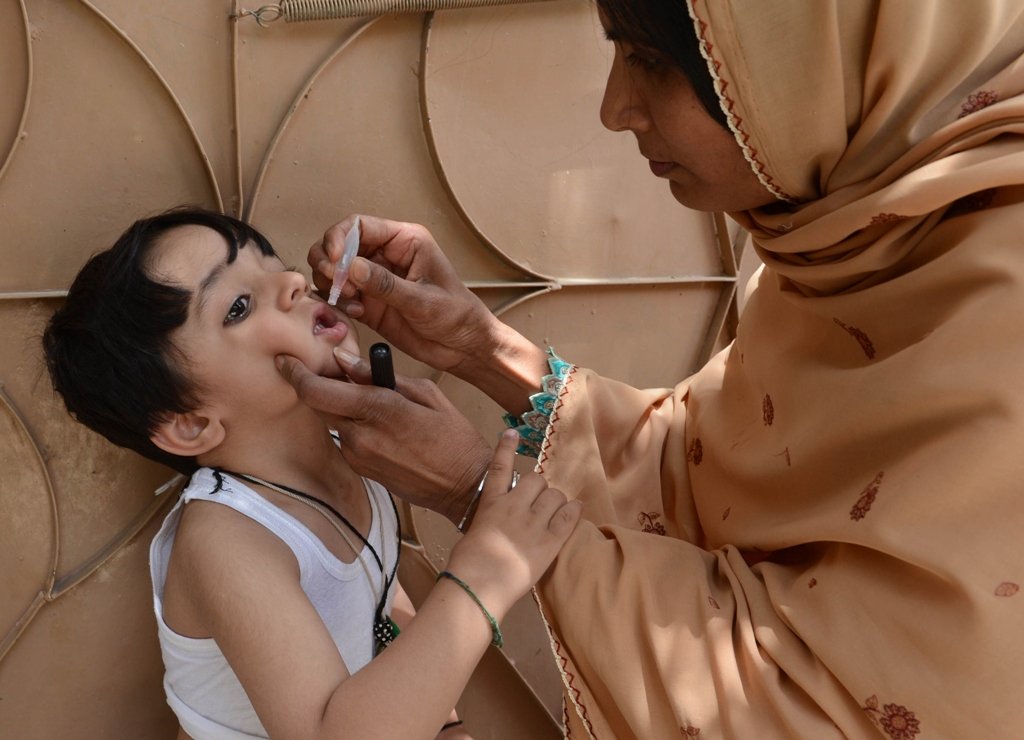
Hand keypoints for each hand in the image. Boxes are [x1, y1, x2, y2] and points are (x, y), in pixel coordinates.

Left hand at [277, 353, 491, 519]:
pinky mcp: (361, 470)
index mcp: (379, 409)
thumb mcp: (426, 393)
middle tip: (330, 371)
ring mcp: (358, 456)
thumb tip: (345, 361)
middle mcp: (361, 435)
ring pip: (334, 421)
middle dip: (318, 385)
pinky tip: (378, 423)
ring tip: (368, 398)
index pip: (318, 390)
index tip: (285, 359)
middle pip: (318, 404)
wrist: (464, 486)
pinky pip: (346, 439)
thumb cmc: (453, 436)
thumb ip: (382, 376)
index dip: (296, 372)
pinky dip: (354, 425)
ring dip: (341, 406)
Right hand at [308, 215, 498, 376]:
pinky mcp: (367, 302)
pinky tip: (355, 313)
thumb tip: (351, 267)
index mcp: (403, 241)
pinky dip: (337, 302)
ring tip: (350, 300)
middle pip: (338, 244)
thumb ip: (386, 284)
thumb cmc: (456, 315)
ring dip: (331, 283)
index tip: (334, 260)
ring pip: (333, 270)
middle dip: (328, 261)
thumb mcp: (423, 300)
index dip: (338, 237)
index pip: (359, 225)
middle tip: (334, 282)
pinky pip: (339, 295)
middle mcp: (384, 255)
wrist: (463, 346)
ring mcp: (373, 279)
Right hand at [446, 430, 581, 616]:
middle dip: (540, 488)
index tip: (512, 433)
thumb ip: (488, 520)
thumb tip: (496, 521)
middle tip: (539, 502)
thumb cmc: (466, 565)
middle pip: (536, 480)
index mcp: (491, 504)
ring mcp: (533, 523)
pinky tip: (575, 510)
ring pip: (555, 495)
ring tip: (555, 511)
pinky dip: (574, 511)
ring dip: (556, 501)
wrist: (477, 586)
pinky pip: (569, 517)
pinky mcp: (550, 542)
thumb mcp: (472, 533)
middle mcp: (514, 507)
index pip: (500, 468)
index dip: (506, 448)